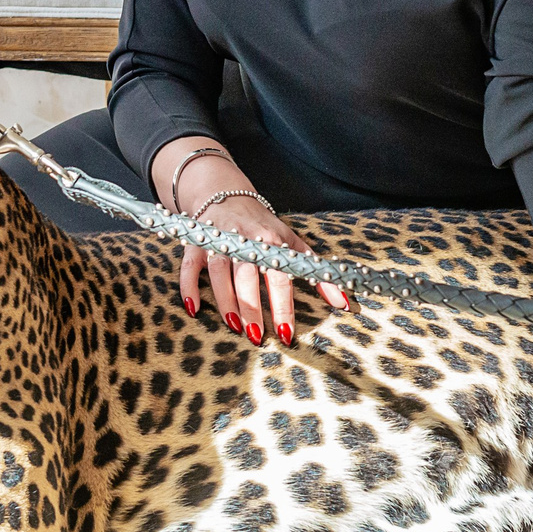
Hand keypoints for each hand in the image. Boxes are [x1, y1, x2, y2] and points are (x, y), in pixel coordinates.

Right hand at [149, 137, 347, 344]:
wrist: (226, 194)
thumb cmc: (264, 226)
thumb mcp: (293, 242)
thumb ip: (317, 272)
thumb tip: (344, 303)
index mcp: (271, 240)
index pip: (279, 275)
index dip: (282, 305)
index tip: (286, 332)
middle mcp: (244, 239)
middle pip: (247, 277)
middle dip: (251, 308)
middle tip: (257, 337)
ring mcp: (217, 240)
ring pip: (219, 274)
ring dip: (226, 302)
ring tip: (234, 327)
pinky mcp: (195, 243)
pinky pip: (188, 267)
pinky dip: (188, 287)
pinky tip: (194, 309)